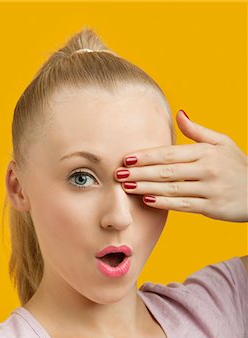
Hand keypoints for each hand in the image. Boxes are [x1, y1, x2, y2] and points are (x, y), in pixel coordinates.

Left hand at [115, 110, 247, 222]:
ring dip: (147, 187)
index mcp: (207, 151)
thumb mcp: (222, 143)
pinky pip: (183, 205)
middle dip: (140, 172)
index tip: (126, 158)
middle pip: (167, 171)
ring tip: (127, 187)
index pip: (170, 153)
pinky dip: (164, 203)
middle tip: (118, 174)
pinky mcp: (212, 207)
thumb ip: (198, 131)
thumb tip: (179, 114)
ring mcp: (210, 189)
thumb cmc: (237, 165)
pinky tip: (147, 200)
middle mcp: (208, 169)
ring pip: (172, 188)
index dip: (146, 156)